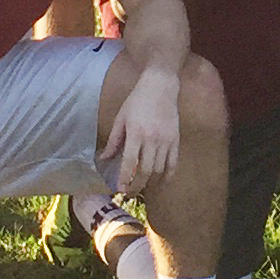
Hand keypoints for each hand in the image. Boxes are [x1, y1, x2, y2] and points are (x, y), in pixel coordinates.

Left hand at [101, 66, 181, 194]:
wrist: (161, 86)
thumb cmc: (137, 100)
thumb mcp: (121, 117)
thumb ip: (114, 140)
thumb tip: (103, 158)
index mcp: (136, 133)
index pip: (129, 162)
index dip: (124, 178)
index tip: (120, 189)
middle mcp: (152, 139)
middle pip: (145, 171)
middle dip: (136, 186)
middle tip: (130, 193)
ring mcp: (166, 140)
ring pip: (159, 169)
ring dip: (150, 182)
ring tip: (142, 187)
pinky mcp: (176, 140)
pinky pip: (173, 163)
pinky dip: (168, 175)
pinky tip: (162, 182)